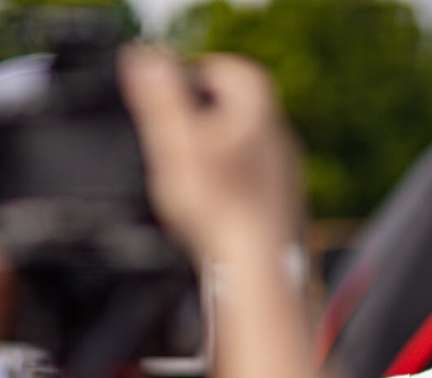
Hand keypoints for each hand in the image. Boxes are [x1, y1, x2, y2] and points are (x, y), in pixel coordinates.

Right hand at [118, 45, 300, 259]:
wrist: (259, 267)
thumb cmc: (218, 207)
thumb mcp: (173, 140)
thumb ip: (157, 94)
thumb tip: (144, 56)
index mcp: (257, 103)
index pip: (218, 69)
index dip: (186, 79)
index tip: (162, 101)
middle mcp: (279, 132)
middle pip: (232, 109)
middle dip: (198, 120)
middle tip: (169, 141)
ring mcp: (286, 170)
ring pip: (243, 147)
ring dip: (213, 156)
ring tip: (185, 179)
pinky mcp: (284, 204)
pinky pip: (250, 184)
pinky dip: (228, 189)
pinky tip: (209, 210)